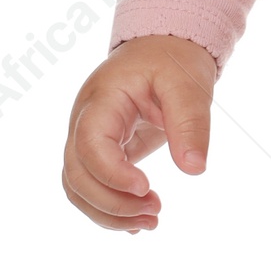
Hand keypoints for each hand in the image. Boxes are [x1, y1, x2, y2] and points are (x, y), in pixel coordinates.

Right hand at [61, 33, 217, 233]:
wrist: (161, 46)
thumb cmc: (172, 59)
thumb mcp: (189, 84)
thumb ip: (190, 123)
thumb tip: (194, 169)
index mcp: (102, 100)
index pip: (90, 145)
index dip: (112, 174)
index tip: (147, 189)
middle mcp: (85, 121)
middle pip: (76, 174)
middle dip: (111, 203)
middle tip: (156, 211)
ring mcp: (88, 138)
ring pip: (77, 187)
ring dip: (108, 213)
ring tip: (151, 222)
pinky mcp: (100, 151)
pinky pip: (91, 186)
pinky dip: (108, 210)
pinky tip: (137, 223)